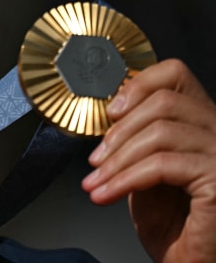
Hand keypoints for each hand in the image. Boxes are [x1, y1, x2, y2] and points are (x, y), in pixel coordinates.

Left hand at [83, 59, 215, 262]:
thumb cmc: (176, 226)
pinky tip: (108, 193)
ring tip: (97, 183)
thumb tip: (111, 116)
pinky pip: (163, 165)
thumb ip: (138, 139)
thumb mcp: (148, 171)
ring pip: (161, 132)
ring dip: (117, 159)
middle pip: (165, 102)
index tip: (110, 113)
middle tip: (96, 161)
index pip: (176, 75)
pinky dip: (126, 178)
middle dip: (119, 132)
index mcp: (205, 125)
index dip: (138, 84)